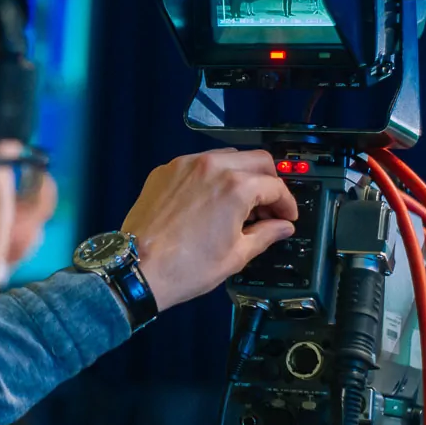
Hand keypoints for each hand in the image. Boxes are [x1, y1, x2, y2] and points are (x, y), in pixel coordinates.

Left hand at [122, 149, 297, 311]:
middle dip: (269, 182)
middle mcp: (212, 166)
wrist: (138, 268)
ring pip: (227, 156)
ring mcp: (185, 165)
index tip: (286, 217)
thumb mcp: (236, 255)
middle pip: (257, 159)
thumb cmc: (186, 267)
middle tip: (268, 208)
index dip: (287, 204)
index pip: (276, 186)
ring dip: (241, 174)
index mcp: (235, 187)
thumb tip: (282, 227)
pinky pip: (198, 163)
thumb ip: (265, 235)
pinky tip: (209, 200)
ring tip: (239, 203)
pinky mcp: (165, 170)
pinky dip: (211, 176)